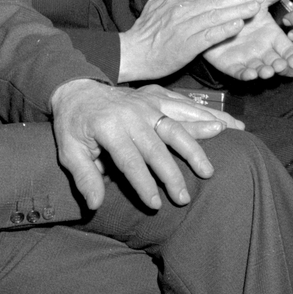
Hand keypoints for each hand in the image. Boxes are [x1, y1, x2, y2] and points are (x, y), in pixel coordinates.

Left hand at [49, 77, 236, 210]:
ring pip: (177, 122)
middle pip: (158, 146)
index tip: (156, 206)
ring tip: (211, 166)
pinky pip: (183, 104)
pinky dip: (205, 115)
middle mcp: (131, 113)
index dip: (143, 184)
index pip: (130, 160)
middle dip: (172, 174)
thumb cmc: (74, 124)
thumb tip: (95, 205)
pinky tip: (224, 125)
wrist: (78, 88)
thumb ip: (83, 177)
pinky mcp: (155, 95)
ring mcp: (146, 102)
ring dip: (198, 144)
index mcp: (108, 127)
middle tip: (184, 198)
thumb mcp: (68, 150)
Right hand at [118, 0, 274, 81]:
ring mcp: (184, 28)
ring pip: (215, 16)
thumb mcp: (158, 1)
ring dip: (237, 10)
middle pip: (215, 1)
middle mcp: (181, 11)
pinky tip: (238, 25)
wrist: (132, 53)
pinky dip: (224, 29)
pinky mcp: (186, 46)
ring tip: (256, 7)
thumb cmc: (146, 29)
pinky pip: (208, 35)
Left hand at [202, 9, 292, 80]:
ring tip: (267, 71)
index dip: (292, 56)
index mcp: (272, 36)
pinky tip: (249, 74)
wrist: (215, 12)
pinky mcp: (231, 64)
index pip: (287, 49)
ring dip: (264, 72)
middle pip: (275, 62)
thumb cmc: (241, 6)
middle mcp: (263, 50)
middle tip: (281, 66)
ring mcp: (248, 58)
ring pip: (259, 69)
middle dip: (279, 66)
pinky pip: (239, 72)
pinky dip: (245, 74)